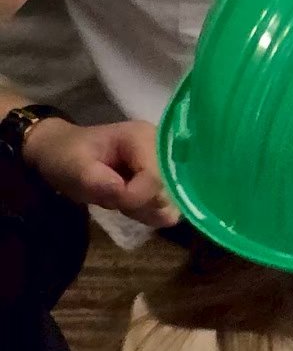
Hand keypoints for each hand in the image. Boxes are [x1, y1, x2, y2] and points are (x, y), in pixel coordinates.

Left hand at [21, 118, 178, 227]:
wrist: (63, 152)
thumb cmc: (66, 155)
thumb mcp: (72, 166)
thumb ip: (95, 180)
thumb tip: (123, 192)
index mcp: (143, 138)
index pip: (156, 178)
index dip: (135, 197)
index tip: (109, 199)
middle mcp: (165, 150)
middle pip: (169, 193)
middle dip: (139, 204)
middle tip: (111, 197)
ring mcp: (167, 166)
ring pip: (171, 204)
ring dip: (142, 210)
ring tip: (118, 198)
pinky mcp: (166, 181)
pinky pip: (167, 208)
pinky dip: (146, 212)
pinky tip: (127, 202)